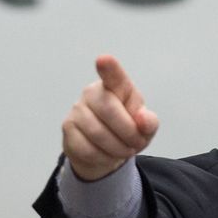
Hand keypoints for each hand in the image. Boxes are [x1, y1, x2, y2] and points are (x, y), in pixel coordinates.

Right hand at [61, 54, 160, 180]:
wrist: (104, 150)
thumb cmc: (125, 129)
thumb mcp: (144, 127)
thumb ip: (149, 122)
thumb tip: (142, 120)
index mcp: (116, 86)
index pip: (112, 74)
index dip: (108, 67)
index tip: (103, 60)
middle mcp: (92, 92)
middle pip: (109, 111)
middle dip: (128, 133)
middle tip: (136, 142)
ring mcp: (77, 110)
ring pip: (98, 134)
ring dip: (117, 149)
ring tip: (124, 149)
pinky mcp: (67, 128)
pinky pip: (87, 149)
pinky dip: (103, 158)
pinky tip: (107, 154)